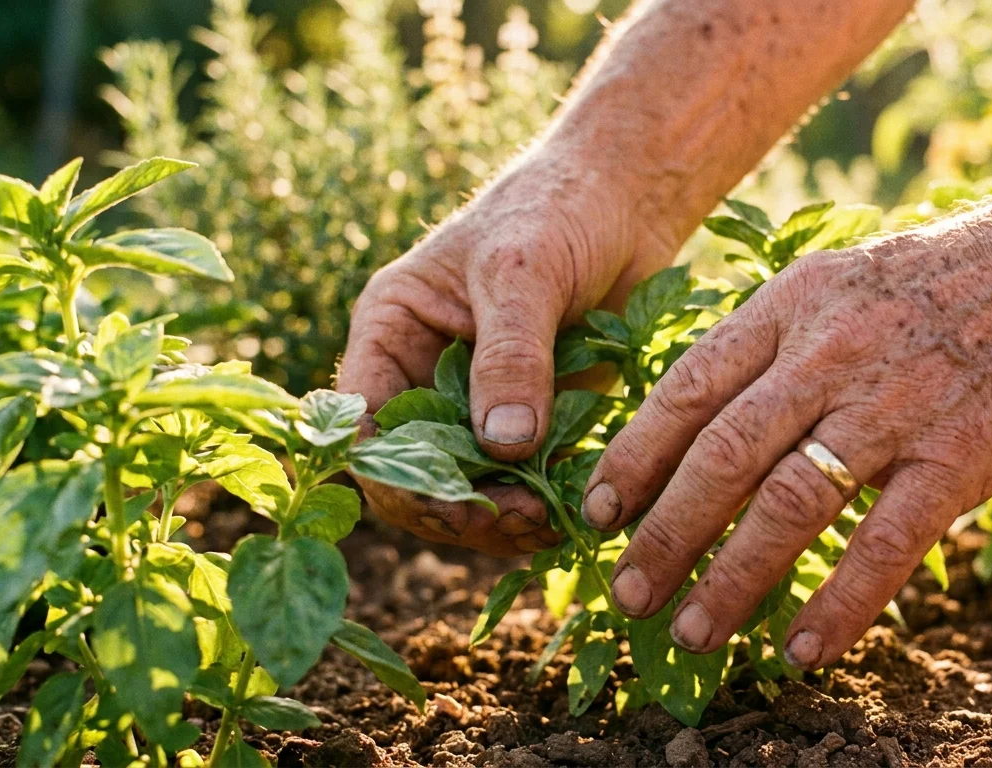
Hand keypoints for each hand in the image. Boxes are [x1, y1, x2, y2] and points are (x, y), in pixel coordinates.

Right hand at [339, 152, 676, 549]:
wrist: (626, 199)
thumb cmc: (557, 211)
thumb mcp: (523, 273)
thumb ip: (510, 356)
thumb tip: (501, 445)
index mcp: (392, 332)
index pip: (365, 423)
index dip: (397, 473)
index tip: (456, 500)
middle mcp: (422, 374)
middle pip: (412, 471)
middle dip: (455, 506)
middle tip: (518, 519)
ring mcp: (476, 401)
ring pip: (466, 487)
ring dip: (500, 515)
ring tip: (548, 521)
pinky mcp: (532, 418)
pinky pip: (521, 480)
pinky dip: (539, 502)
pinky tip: (570, 512)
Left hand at [580, 194, 991, 666]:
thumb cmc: (952, 278)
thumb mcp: (845, 278)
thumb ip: (779, 341)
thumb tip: (709, 413)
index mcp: (794, 303)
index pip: (688, 387)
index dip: (635, 457)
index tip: (596, 512)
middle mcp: (831, 352)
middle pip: (722, 455)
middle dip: (663, 533)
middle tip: (624, 593)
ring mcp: (895, 403)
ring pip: (788, 504)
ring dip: (731, 579)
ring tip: (692, 632)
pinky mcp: (959, 453)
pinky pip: (884, 544)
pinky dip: (837, 604)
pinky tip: (802, 651)